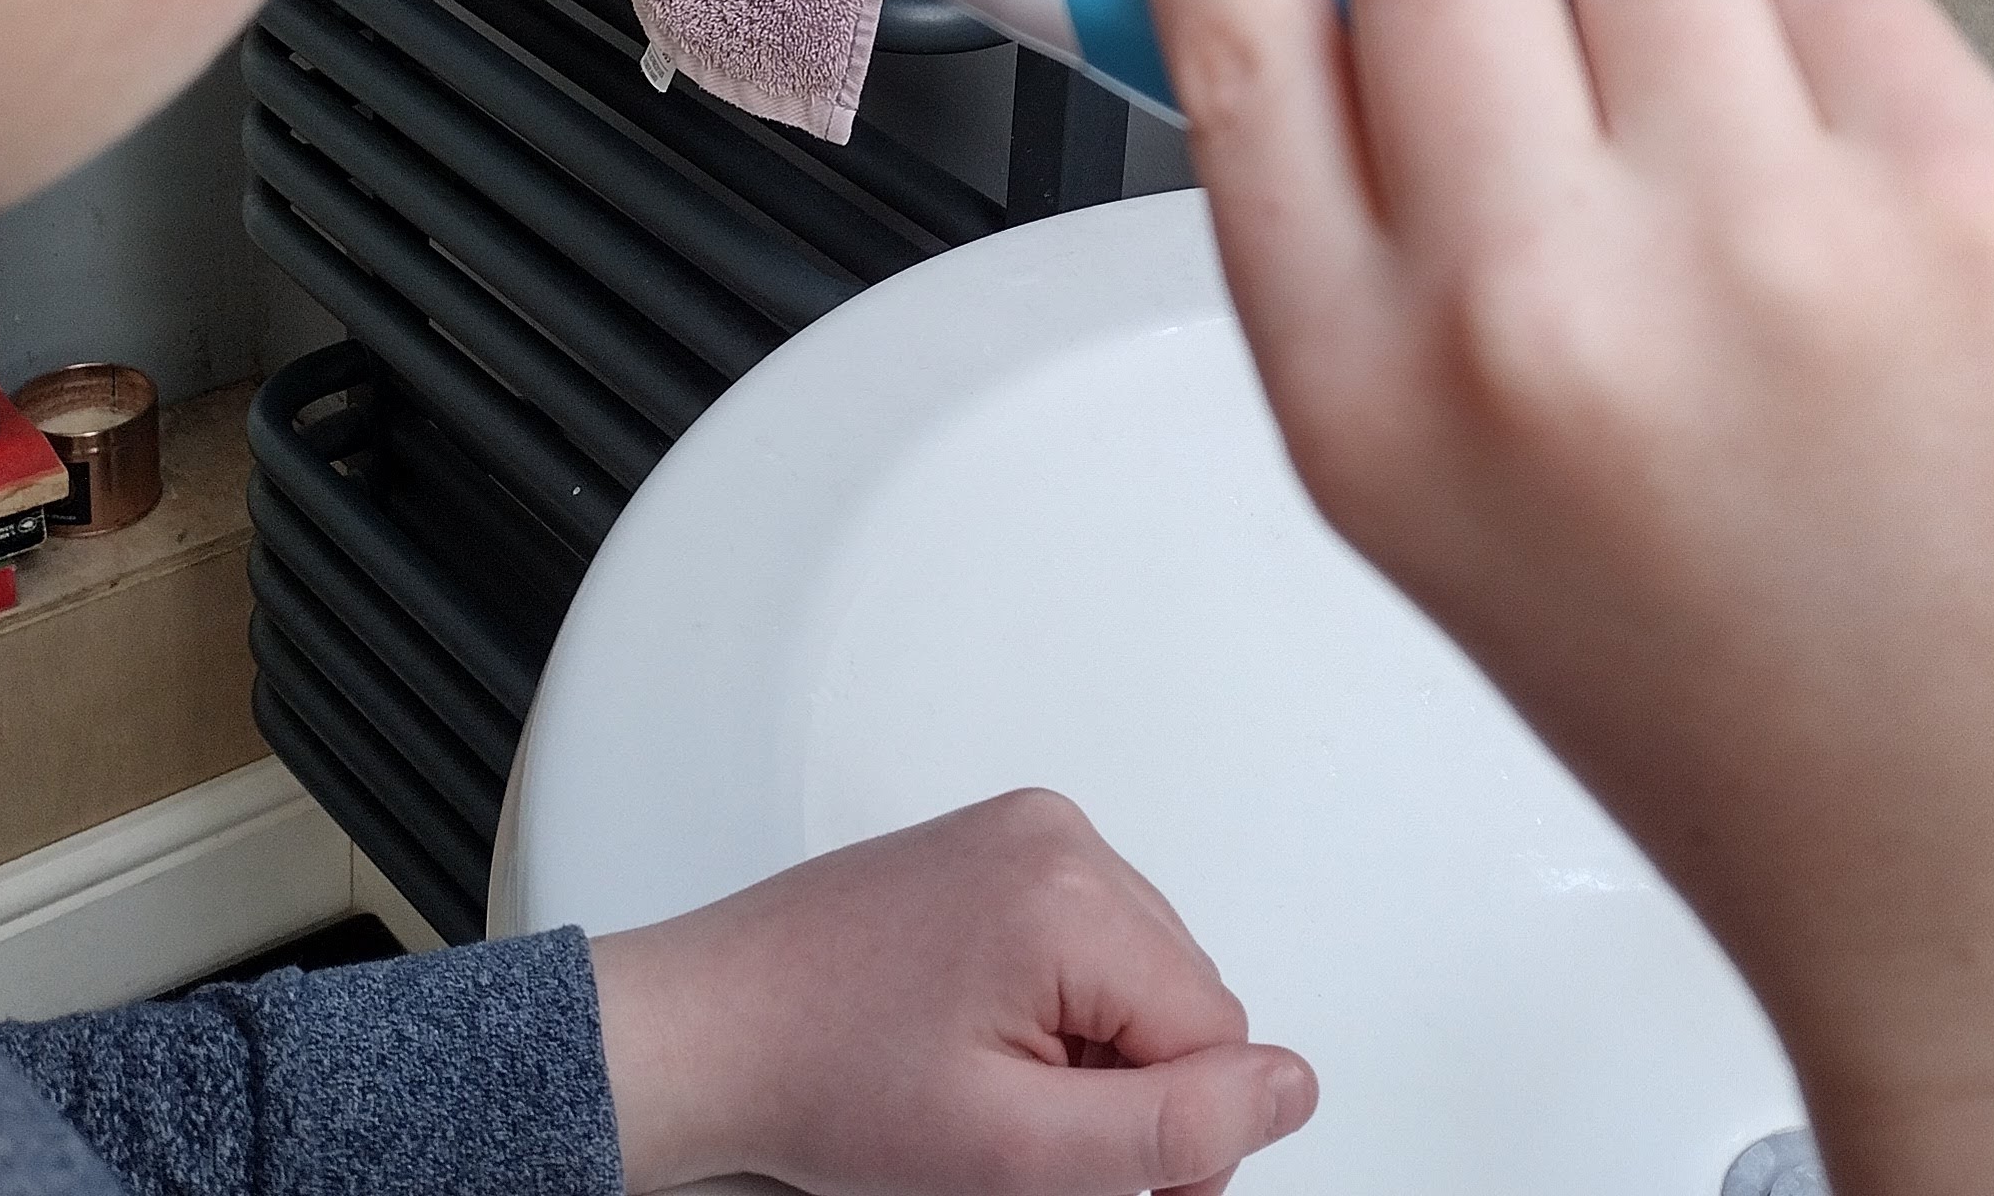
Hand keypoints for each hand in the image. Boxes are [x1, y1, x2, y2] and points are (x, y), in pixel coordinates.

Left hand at [588, 789, 1315, 1194]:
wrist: (701, 1034)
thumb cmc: (819, 1081)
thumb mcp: (1014, 1150)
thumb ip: (1171, 1126)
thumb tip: (1292, 1089)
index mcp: (1070, 892)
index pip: (1218, 1033)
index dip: (1173, 1134)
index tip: (1090, 1180)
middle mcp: (1057, 836)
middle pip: (1184, 997)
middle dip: (1130, 1086)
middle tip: (1025, 1139)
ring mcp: (1022, 832)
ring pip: (1140, 974)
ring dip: (1094, 1049)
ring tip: (987, 1084)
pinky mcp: (993, 847)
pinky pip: (1087, 939)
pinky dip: (1058, 1006)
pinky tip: (978, 1040)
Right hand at [1144, 0, 1993, 1195]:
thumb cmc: (1762, 729)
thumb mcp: (1466, 521)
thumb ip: (1396, 269)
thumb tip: (1369, 14)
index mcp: (1373, 407)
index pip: (1238, 42)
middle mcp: (1536, 308)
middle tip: (1574, 24)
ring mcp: (1760, 236)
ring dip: (1698, 7)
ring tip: (1770, 189)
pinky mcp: (1965, 190)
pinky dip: (1855, 48)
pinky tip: (1889, 211)